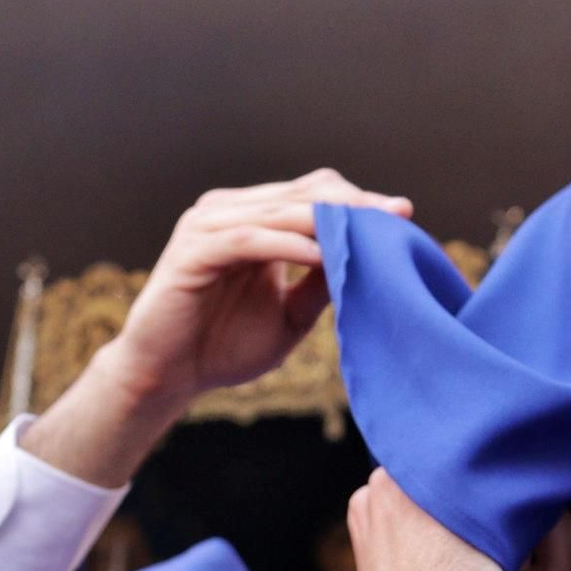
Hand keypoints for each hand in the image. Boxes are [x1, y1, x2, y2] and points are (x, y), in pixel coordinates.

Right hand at [95, 169, 412, 411]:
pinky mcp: (192, 250)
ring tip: (370, 234)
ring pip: (280, 212)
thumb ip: (322, 285)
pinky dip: (288, 246)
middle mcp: (228, 212)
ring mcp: (207, 226)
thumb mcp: (291, 316)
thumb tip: (370, 261)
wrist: (167, 377)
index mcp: (251, 220)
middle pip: (302, 193)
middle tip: (395, 218)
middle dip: (353, 205)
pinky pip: (249, 239)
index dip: (358, 201)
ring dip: (327, 222)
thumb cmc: (223, 349)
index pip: (312, 193)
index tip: (404, 214)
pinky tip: (322, 256)